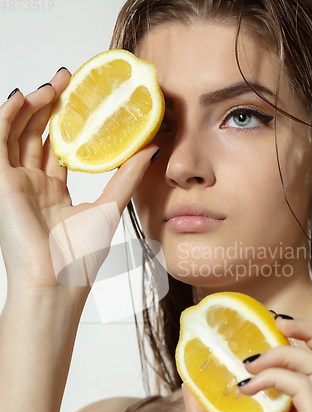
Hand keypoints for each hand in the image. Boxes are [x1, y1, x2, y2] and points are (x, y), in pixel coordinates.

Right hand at [0, 70, 158, 293]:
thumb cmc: (78, 258)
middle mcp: (34, 186)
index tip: (85, 100)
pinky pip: (0, 142)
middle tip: (68, 81)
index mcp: (55, 194)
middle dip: (51, 107)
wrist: (56, 284)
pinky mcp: (1, 183)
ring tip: (53, 85)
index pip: (59, 149)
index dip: (69, 124)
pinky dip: (8, 118)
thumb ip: (126, 176)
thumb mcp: (109, 208)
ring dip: (32, 108)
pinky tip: (25, 98)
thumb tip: (151, 149)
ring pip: (18, 135)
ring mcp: (16, 184)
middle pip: (38, 137)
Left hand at [183, 317, 311, 411]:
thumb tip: (188, 384)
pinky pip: (310, 393)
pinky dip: (279, 379)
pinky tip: (246, 386)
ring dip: (285, 354)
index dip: (294, 342)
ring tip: (249, 360)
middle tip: (269, 325)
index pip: (308, 371)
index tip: (265, 326)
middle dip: (303, 334)